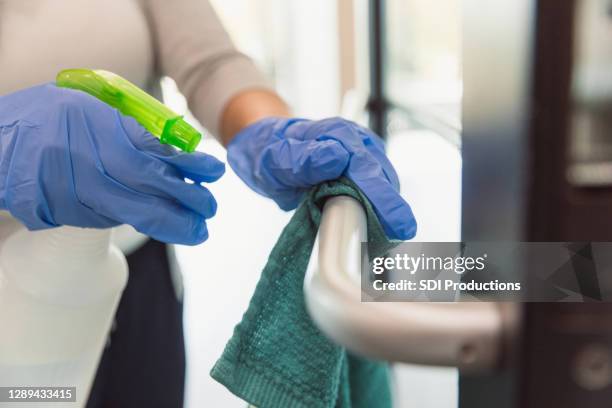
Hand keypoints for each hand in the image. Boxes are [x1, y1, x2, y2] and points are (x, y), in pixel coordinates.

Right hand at [0, 84, 224, 244]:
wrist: (1, 145)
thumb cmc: (54, 117)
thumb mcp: (97, 109)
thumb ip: (136, 129)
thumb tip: (180, 153)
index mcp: (103, 129)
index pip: (158, 150)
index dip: (191, 164)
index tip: (215, 171)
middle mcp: (94, 163)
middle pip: (153, 187)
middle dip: (189, 201)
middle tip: (211, 209)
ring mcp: (81, 192)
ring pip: (136, 212)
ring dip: (173, 223)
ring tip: (197, 230)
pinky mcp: (70, 213)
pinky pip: (113, 218)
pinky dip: (141, 220)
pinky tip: (162, 224)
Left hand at [227, 117, 415, 239]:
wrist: (267, 146)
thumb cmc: (271, 151)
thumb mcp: (276, 158)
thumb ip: (304, 159)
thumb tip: (337, 157)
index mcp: (339, 135)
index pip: (367, 169)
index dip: (385, 199)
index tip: (399, 225)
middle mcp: (358, 142)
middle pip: (384, 180)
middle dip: (392, 212)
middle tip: (397, 241)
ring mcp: (364, 156)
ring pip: (385, 188)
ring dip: (386, 214)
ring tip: (383, 242)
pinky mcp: (364, 171)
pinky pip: (377, 193)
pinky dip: (378, 212)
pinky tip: (374, 230)